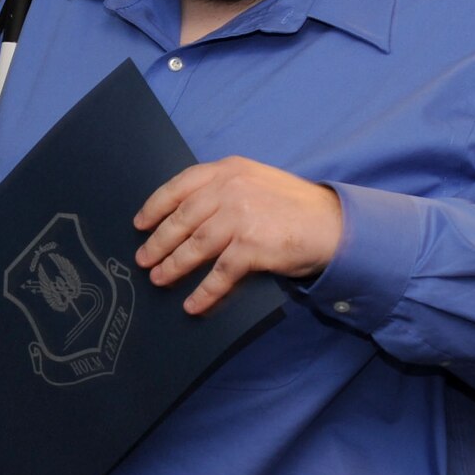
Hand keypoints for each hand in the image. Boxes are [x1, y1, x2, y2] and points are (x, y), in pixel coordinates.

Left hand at [133, 157, 341, 314]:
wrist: (334, 225)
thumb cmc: (294, 207)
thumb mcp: (255, 182)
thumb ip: (223, 190)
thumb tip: (185, 216)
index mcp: (229, 169)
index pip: (181, 185)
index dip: (156, 206)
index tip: (140, 224)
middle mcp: (231, 188)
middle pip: (182, 218)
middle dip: (159, 242)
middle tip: (143, 260)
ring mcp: (241, 216)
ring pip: (195, 245)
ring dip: (174, 266)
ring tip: (159, 279)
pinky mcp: (252, 246)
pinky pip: (219, 273)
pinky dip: (204, 292)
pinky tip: (193, 304)